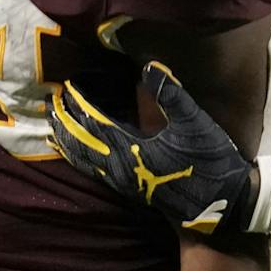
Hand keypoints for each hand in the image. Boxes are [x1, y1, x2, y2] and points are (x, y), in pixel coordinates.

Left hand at [51, 62, 258, 236]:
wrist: (222, 205)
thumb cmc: (210, 162)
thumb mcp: (195, 123)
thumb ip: (171, 94)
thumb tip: (150, 65)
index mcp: (131, 149)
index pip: (93, 123)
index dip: (78, 104)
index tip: (66, 87)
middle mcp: (120, 167)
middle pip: (80, 143)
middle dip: (63, 123)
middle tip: (49, 103)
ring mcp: (123, 182)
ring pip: (83, 160)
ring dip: (67, 141)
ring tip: (53, 125)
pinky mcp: (129, 190)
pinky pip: (93, 171)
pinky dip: (79, 158)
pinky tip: (77, 153)